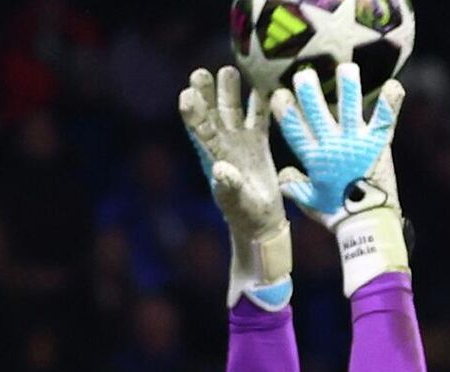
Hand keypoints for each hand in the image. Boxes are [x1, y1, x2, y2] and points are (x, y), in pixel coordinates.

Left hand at [179, 66, 291, 309]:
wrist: (261, 222)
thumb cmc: (244, 215)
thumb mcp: (236, 202)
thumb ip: (228, 185)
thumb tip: (220, 168)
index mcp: (212, 157)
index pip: (198, 130)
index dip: (192, 113)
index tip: (187, 95)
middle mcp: (222, 145)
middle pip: (212, 113)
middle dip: (206, 93)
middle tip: (200, 73)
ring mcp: (240, 142)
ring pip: (232, 111)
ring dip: (230, 92)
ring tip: (229, 70)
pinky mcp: (258, 143)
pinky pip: (257, 119)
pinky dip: (259, 105)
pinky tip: (262, 86)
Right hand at [272, 63, 408, 295]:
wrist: (367, 224)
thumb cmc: (338, 215)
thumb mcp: (310, 203)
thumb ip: (295, 186)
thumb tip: (281, 175)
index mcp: (314, 158)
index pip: (294, 129)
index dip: (285, 111)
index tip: (278, 94)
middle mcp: (332, 145)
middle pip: (317, 111)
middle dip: (309, 91)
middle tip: (304, 74)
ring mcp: (355, 142)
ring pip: (348, 108)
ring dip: (347, 87)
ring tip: (346, 68)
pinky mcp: (377, 144)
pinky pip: (384, 119)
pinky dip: (389, 102)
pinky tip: (394, 85)